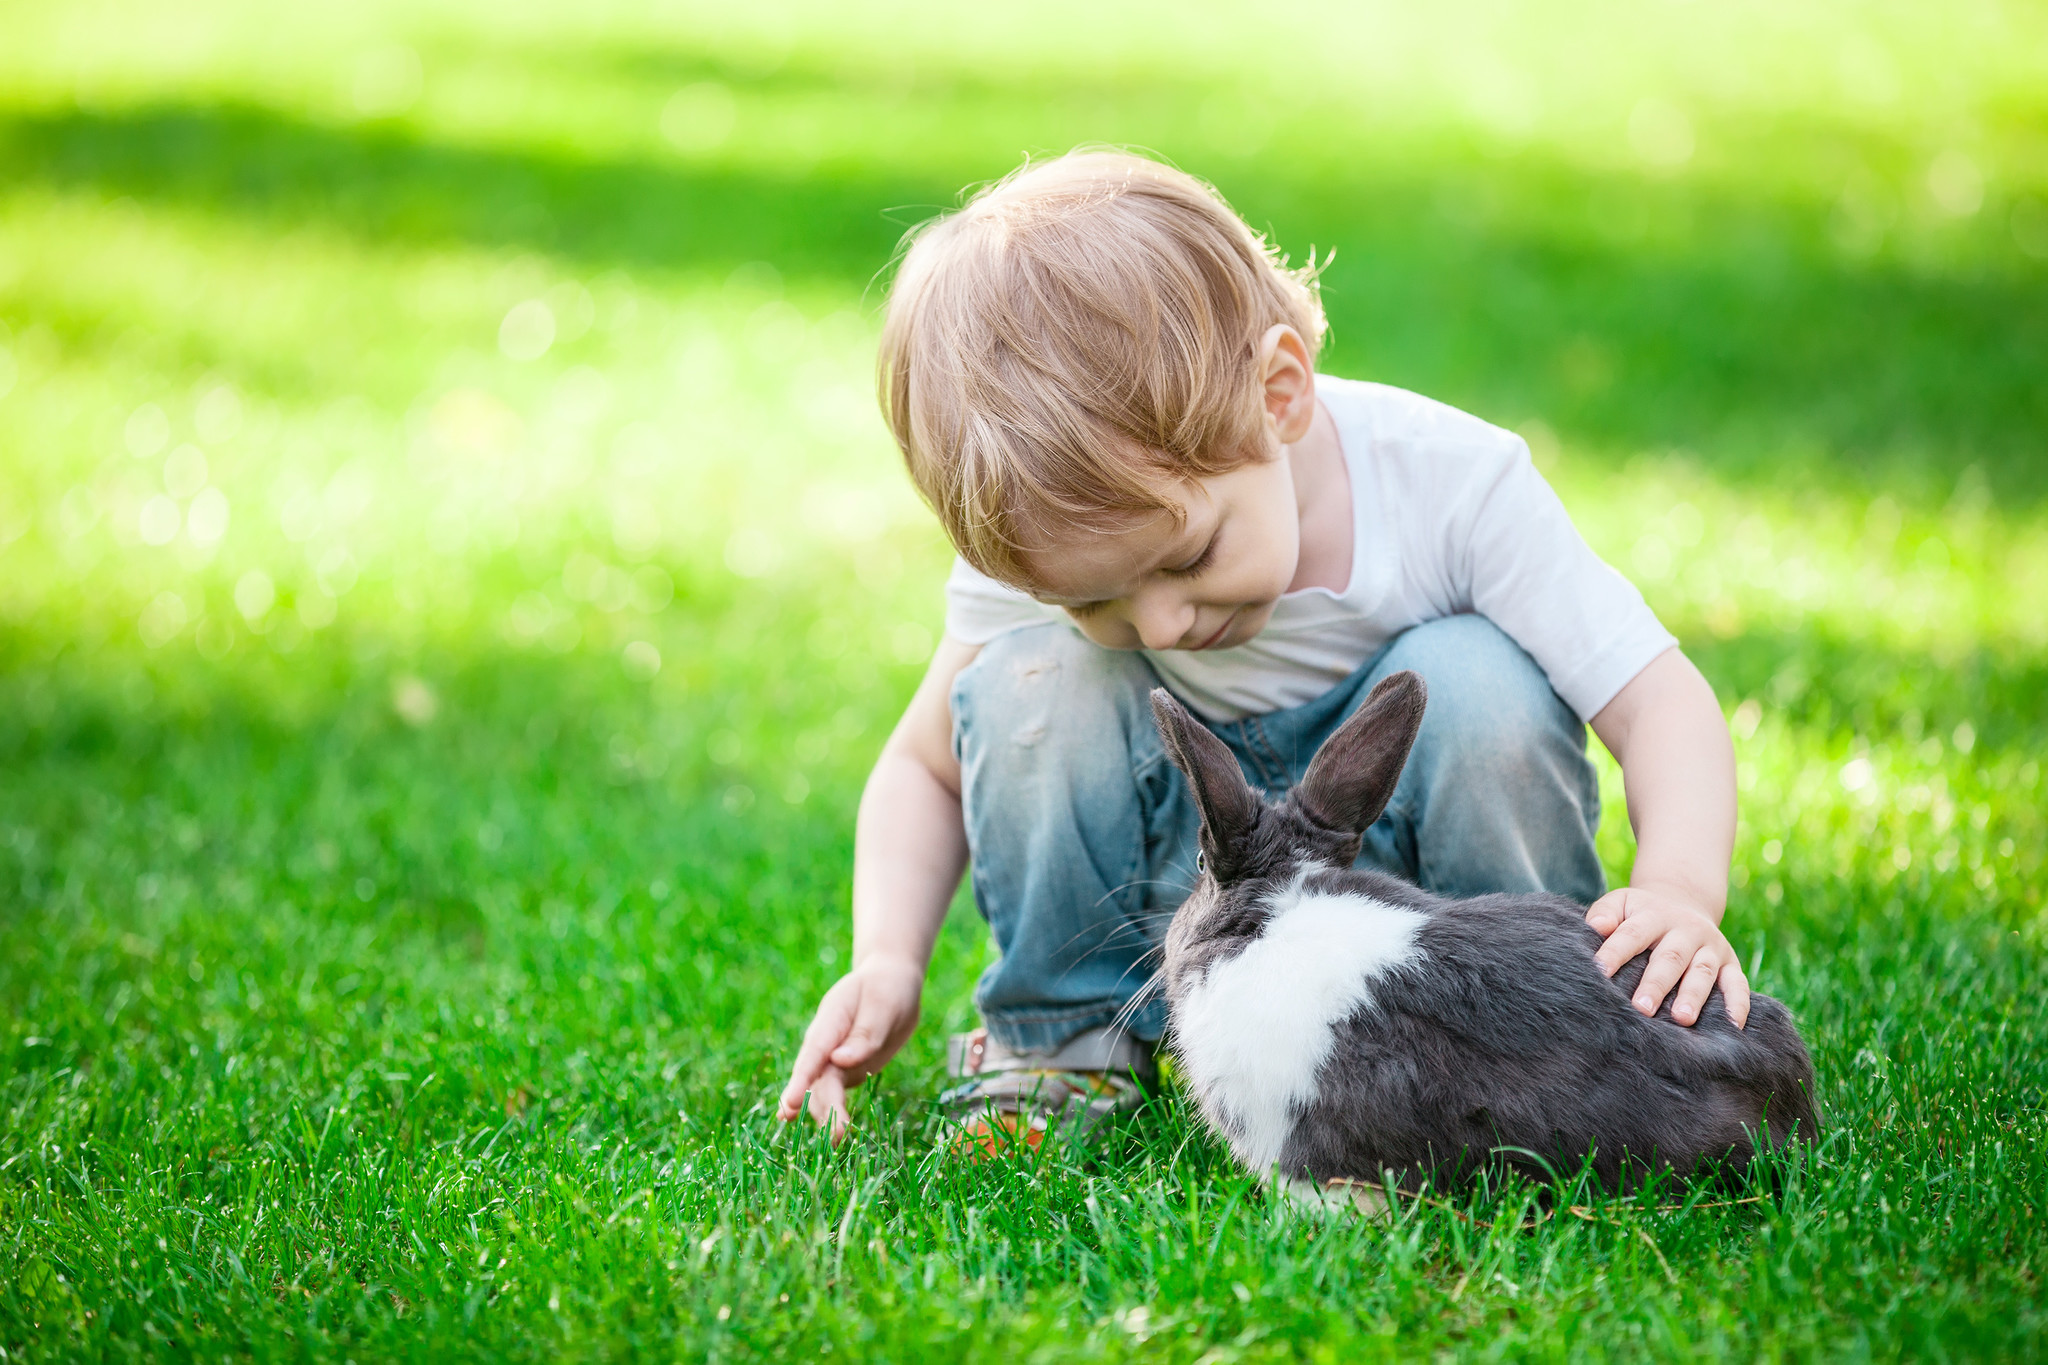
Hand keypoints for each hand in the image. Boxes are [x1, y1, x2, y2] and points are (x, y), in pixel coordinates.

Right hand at [775, 954, 924, 1138]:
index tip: (790, 1105)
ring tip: (839, 1140)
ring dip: (828, 1116)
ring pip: (823, 1092)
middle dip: (824, 1107)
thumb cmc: (887, 988)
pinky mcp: (844, 1072)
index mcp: (830, 1020)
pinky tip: (834, 1135)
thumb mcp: (884, 1004)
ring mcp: (832, 1060)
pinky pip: (835, 1096)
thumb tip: (841, 1061)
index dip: (801, 1080)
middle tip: (837, 1135)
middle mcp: (824, 1044)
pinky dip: (834, 1114)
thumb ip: (865, 1033)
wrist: (890, 982)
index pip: (813, 1053)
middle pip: (818, 1079)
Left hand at [1586, 885, 1749, 1028]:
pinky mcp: (1730, 963)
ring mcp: (1710, 947)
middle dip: (1656, 984)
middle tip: (1641, 1007)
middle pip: (1670, 958)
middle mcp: (1685, 930)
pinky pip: (1738, 984)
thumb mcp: (1622, 902)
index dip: (1615, 953)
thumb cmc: (1641, 913)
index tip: (1599, 973)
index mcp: (1654, 916)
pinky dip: (1738, 1004)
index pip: (1632, 934)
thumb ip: (1605, 914)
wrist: (1683, 901)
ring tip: (1681, 1019)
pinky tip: (1733, 1026)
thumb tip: (1595, 927)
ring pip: (1702, 972)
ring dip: (1693, 996)